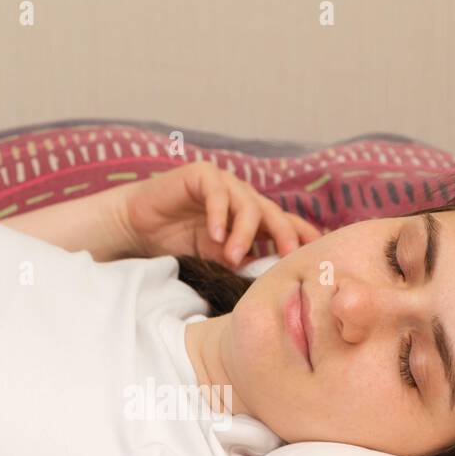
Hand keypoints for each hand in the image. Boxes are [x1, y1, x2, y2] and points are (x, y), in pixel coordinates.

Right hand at [115, 160, 321, 267]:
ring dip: (243, 234)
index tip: (316, 257)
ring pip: (248, 205)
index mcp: (253, 219)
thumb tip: (270, 280)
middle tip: (287, 257)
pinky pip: (219, 194)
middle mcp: (243, 199)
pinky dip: (219, 215)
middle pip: (274, 214)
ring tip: (232, 256)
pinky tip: (215, 236)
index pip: (286, 225)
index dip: (302, 237)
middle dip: (285, 235)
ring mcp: (225, 185)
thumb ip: (241, 262)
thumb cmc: (178, 245)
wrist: (138, 228)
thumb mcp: (215, 259)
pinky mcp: (202, 175)